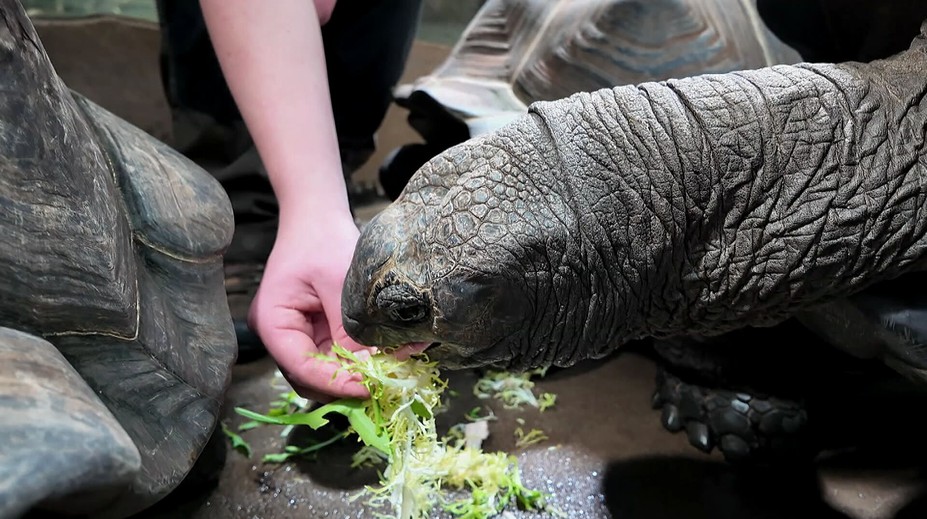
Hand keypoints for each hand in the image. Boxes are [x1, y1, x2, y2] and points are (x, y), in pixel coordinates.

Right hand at [247, 217, 374, 402]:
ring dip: (358, 373)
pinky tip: (388, 353)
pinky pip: (338, 354)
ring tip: (392, 369)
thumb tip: (371, 366)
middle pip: (312, 377)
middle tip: (385, 382)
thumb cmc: (322, 239)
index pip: (301, 368)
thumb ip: (350, 326)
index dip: (336, 383)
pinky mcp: (317, 331)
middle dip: (347, 382)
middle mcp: (281, 335)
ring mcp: (298, 335)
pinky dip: (362, 358)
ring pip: (327, 371)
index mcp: (273, 323)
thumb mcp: (339, 280)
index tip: (369, 388)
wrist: (318, 216)